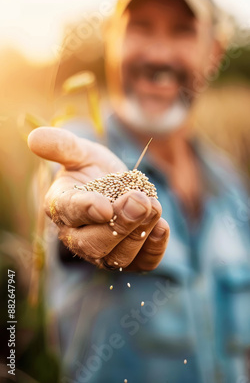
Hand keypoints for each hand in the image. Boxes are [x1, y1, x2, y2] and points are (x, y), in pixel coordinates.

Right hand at [28, 127, 169, 270]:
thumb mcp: (79, 151)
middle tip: (140, 201)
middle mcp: (77, 235)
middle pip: (93, 244)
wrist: (114, 185)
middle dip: (120, 224)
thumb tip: (35, 137)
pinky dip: (154, 248)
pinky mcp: (129, 258)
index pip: (69, 212)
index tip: (105, 206)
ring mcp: (103, 251)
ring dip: (140, 233)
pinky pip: (141, 264)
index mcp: (60, 205)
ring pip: (118, 257)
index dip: (86, 210)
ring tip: (153, 205)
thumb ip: (61, 145)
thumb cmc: (91, 168)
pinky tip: (161, 227)